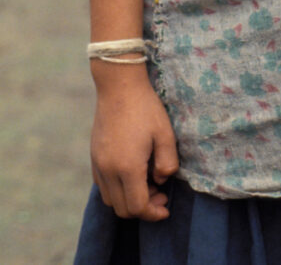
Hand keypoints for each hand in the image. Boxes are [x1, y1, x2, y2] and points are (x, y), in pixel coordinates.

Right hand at [90, 67, 178, 219]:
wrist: (119, 86)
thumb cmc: (145, 108)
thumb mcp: (165, 133)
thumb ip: (167, 162)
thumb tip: (160, 180)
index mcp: (127, 167)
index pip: (137, 207)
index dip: (153, 213)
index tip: (166, 207)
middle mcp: (108, 170)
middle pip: (122, 209)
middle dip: (143, 208)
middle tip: (160, 193)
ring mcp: (98, 164)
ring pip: (110, 200)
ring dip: (128, 200)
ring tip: (147, 182)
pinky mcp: (93, 157)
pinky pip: (103, 186)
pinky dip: (117, 189)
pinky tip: (132, 173)